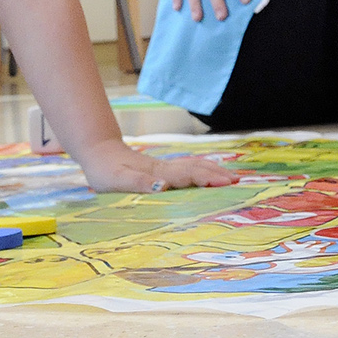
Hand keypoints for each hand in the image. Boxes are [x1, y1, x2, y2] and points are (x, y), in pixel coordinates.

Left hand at [72, 138, 236, 192]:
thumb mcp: (116, 180)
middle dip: (217, 174)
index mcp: (157, 172)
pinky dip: (203, 171)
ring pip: (194, 166)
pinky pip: (188, 170)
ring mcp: (165, 168)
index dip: (207, 178)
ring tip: (232, 177)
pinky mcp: (162, 170)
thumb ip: (138, 182)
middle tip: (238, 181)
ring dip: (213, 171)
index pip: (188, 175)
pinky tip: (209, 175)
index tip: (226, 183)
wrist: (99, 152)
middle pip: (196, 168)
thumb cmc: (105, 170)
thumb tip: (162, 186)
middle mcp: (165, 169)